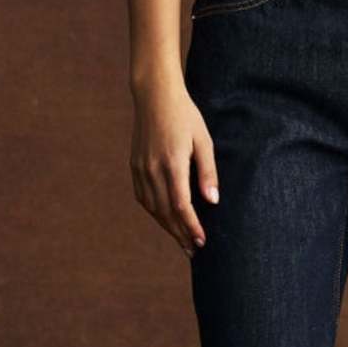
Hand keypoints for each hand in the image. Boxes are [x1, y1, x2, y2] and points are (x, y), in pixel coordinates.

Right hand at [130, 80, 218, 257]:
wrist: (154, 96)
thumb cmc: (185, 116)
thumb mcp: (203, 141)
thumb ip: (207, 172)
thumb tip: (212, 202)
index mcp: (172, 164)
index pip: (181, 206)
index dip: (191, 227)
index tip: (202, 242)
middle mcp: (152, 170)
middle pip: (166, 212)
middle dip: (180, 234)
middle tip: (193, 250)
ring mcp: (140, 169)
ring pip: (153, 208)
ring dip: (167, 227)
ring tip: (182, 240)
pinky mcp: (135, 166)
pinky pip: (143, 197)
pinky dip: (154, 212)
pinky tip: (165, 219)